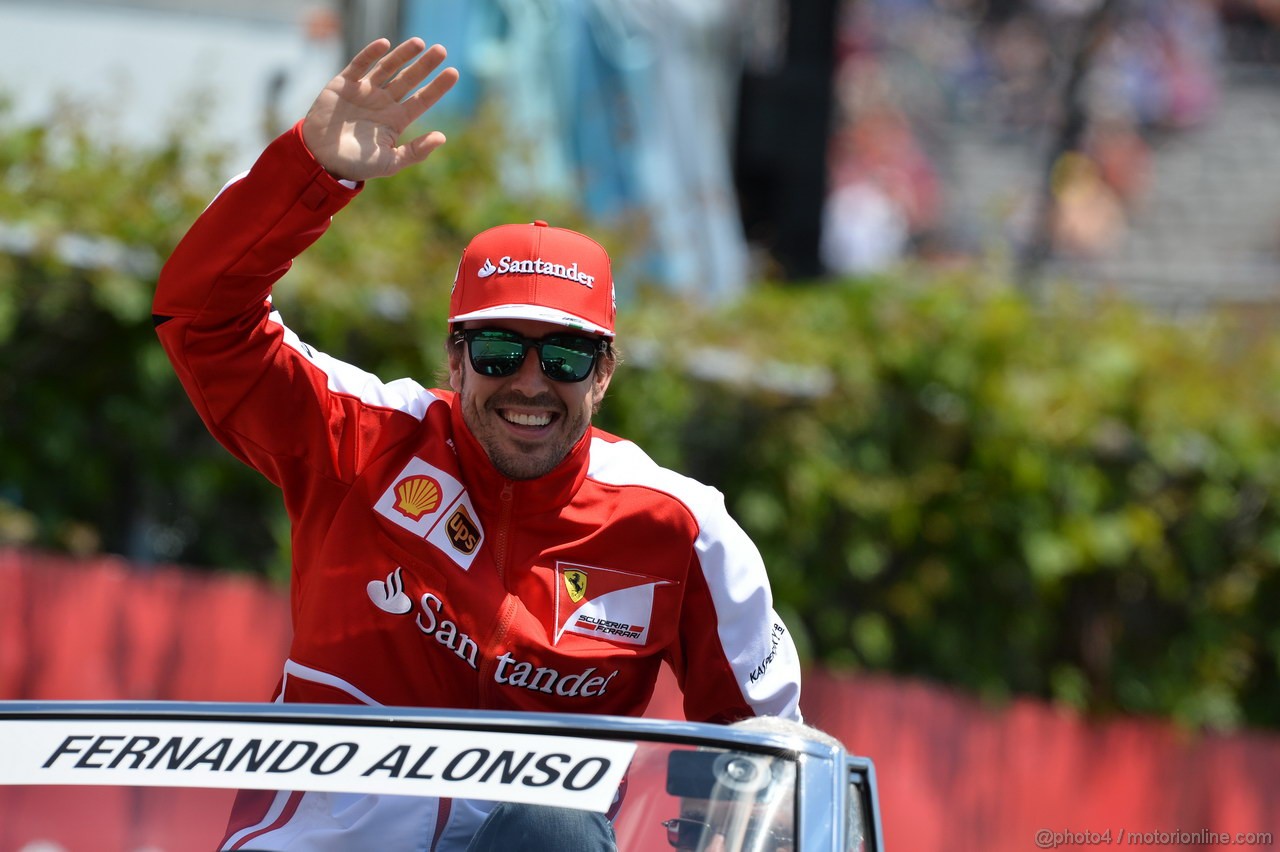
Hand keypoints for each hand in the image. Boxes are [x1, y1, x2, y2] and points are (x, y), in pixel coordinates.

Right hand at [302, 38, 458, 181]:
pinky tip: (385, 44)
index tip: (454, 73)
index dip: (438, 87)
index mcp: (396, 120)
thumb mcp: (390, 163)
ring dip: (403, 55)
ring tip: (419, 43)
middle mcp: (383, 103)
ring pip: (388, 68)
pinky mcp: (344, 84)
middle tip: (441, 50)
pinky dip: (371, 54)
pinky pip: (360, 65)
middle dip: (425, 65)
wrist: (320, 160)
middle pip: (409, 79)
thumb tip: (442, 137)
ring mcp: (364, 91)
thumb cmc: (357, 165)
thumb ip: (415, 152)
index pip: (422, 100)